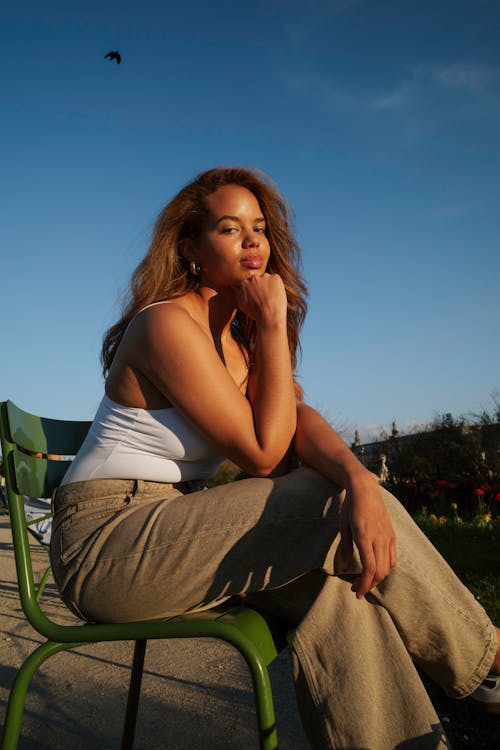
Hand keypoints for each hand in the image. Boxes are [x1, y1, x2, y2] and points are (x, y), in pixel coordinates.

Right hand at [233, 273, 286, 324]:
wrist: (269, 316)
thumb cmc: (256, 313)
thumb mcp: (242, 304)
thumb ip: (237, 293)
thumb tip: (233, 286)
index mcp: (243, 283)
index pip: (249, 283)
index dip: (254, 291)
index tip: (258, 299)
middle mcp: (253, 277)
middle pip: (258, 280)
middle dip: (261, 287)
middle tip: (265, 298)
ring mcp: (265, 276)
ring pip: (267, 279)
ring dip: (269, 285)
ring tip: (271, 298)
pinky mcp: (275, 277)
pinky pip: (276, 279)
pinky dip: (277, 285)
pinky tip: (276, 295)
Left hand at [339, 473, 395, 598]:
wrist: (365, 489)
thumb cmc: (350, 507)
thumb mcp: (343, 527)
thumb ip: (345, 548)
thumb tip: (344, 568)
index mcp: (364, 537)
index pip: (369, 568)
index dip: (364, 584)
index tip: (356, 592)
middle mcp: (379, 538)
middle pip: (380, 571)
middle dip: (369, 584)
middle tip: (357, 588)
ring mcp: (388, 536)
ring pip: (388, 566)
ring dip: (378, 578)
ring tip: (365, 581)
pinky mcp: (392, 534)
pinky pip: (392, 557)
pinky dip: (386, 567)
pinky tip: (376, 569)